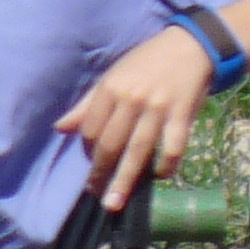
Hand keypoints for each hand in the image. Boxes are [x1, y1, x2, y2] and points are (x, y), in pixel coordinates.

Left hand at [57, 24, 216, 212]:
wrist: (190, 46)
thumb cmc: (146, 62)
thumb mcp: (113, 75)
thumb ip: (87, 104)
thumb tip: (60, 128)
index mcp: (111, 88)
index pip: (91, 129)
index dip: (88, 150)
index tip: (92, 162)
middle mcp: (132, 99)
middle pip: (111, 144)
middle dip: (101, 173)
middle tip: (96, 193)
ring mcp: (158, 109)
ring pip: (138, 151)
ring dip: (125, 180)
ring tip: (114, 203)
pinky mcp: (182, 115)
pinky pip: (172, 148)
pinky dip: (166, 165)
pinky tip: (160, 175)